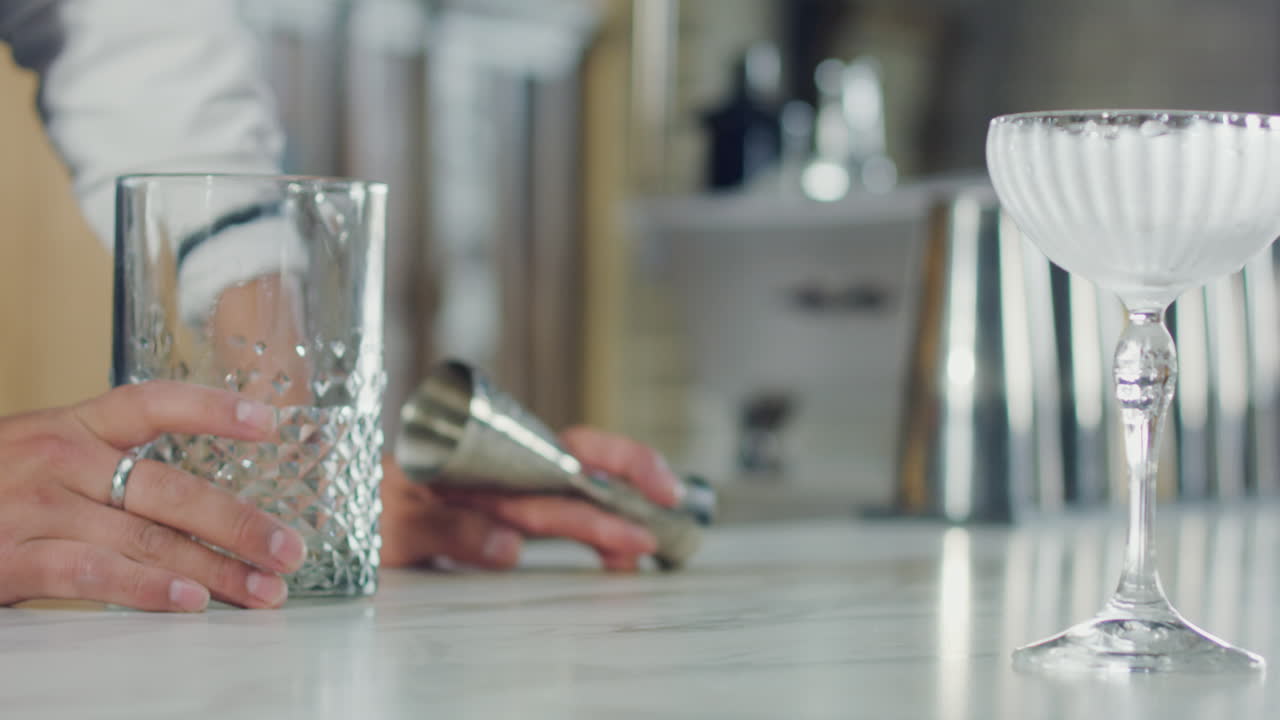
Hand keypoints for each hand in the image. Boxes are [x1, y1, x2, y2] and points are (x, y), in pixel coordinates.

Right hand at [0, 382, 306, 611]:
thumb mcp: (42, 458)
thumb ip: (109, 468)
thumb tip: (198, 503)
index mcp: (72, 425)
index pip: (153, 402)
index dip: (214, 409)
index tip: (272, 424)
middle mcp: (57, 458)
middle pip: (169, 486)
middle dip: (240, 523)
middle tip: (290, 549)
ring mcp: (33, 507)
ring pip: (145, 537)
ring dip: (215, 568)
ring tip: (262, 589)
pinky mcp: (10, 557)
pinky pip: (92, 574)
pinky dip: (145, 589)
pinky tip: (188, 600)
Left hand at [380, 427, 680, 571]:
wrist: (325, 507)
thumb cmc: (354, 504)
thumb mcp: (391, 518)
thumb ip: (448, 527)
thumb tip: (511, 545)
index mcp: (487, 459)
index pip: (569, 449)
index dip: (622, 463)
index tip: (657, 486)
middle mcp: (503, 473)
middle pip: (584, 478)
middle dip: (630, 499)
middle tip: (663, 531)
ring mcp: (503, 497)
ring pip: (574, 505)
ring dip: (612, 525)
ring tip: (640, 556)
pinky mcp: (497, 521)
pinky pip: (552, 525)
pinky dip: (587, 541)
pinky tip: (610, 561)